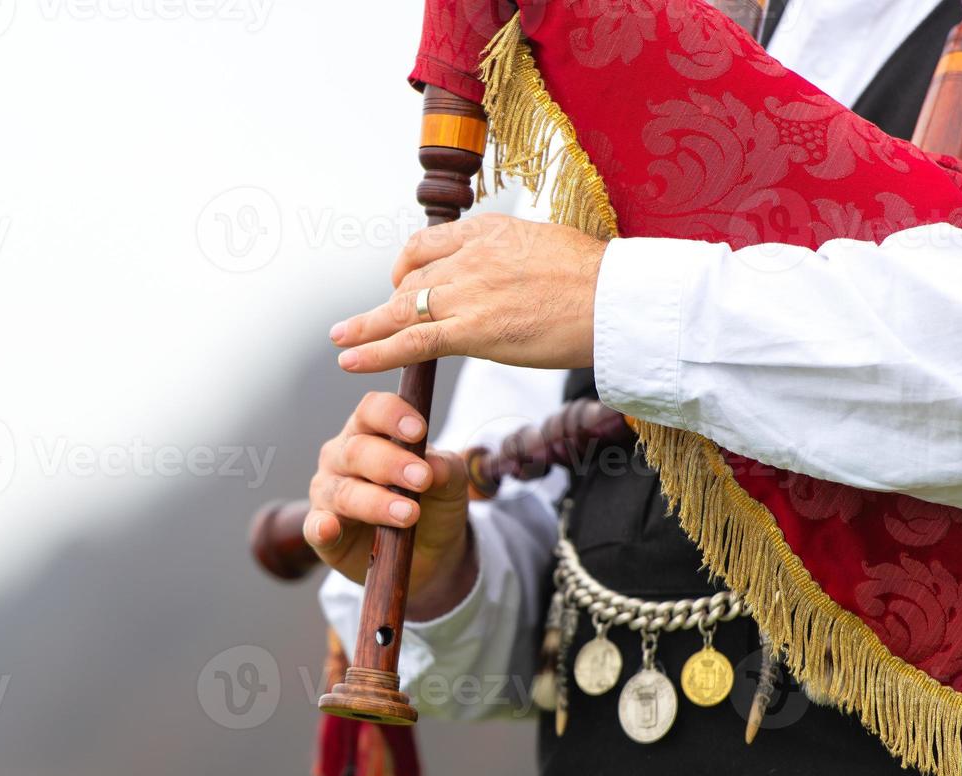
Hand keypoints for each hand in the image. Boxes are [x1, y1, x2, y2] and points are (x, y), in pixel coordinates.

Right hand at [304, 393, 476, 618]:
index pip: (372, 410)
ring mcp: (329, 493)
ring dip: (376, 502)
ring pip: (344, 491)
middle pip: (358, 450)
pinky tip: (329, 528)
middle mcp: (343, 457)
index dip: (392, 415)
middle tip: (421, 478)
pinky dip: (321, 528)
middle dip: (391, 463)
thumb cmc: (432, 504)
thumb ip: (445, 469)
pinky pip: (315, 527)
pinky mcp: (322, 531)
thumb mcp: (450, 484)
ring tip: (408, 514)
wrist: (430, 553)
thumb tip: (434, 467)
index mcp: (371, 433)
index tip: (418, 430)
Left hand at [330, 213, 605, 373]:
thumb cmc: (599, 280)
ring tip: (341, 340)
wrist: (620, 301)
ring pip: (401, 310)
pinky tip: (350, 358)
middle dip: (390, 303)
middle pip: (410, 279)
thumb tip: (513, 271)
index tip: (403, 282)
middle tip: (376, 322)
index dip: (408, 267)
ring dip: (365, 328)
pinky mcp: (473, 331)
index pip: (428, 243)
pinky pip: (410, 341)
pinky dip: (374, 351)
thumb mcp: (548, 246)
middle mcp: (471, 256)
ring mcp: (469, 293)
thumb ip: (517, 256)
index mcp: (489, 230)